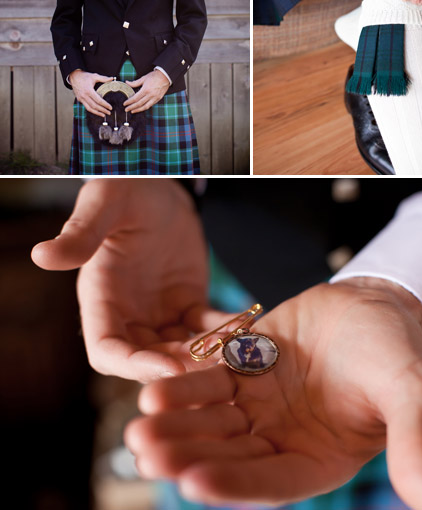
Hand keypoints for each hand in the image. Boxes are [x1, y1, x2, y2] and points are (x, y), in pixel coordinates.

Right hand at [31, 179, 226, 381]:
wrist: (161, 187)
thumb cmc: (126, 190)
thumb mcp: (105, 204)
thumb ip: (82, 233)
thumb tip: (41, 256)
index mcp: (100, 298)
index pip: (107, 349)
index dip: (134, 365)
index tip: (169, 367)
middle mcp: (128, 314)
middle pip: (148, 360)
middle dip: (179, 368)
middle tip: (215, 369)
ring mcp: (159, 313)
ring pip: (179, 351)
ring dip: (204, 357)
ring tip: (234, 354)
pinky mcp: (187, 304)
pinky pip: (204, 329)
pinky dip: (222, 334)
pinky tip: (245, 331)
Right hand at [69, 69, 113, 116]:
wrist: (74, 76)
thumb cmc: (84, 76)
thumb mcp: (94, 76)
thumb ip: (103, 78)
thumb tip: (112, 79)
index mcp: (89, 90)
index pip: (98, 100)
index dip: (105, 105)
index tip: (110, 107)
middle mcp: (84, 96)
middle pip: (95, 106)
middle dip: (102, 110)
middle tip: (109, 112)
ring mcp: (81, 98)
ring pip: (90, 108)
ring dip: (97, 113)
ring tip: (103, 115)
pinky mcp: (79, 99)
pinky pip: (86, 107)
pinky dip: (92, 110)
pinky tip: (97, 111)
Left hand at [124, 70, 170, 112]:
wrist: (165, 76)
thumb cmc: (154, 76)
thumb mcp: (143, 78)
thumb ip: (135, 82)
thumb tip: (127, 83)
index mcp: (145, 89)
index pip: (135, 98)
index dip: (129, 102)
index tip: (125, 104)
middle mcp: (150, 95)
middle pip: (139, 104)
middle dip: (132, 107)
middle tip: (126, 109)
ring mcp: (155, 97)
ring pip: (145, 106)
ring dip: (138, 110)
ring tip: (133, 111)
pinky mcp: (158, 98)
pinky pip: (151, 105)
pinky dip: (145, 107)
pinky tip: (141, 108)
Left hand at [126, 280, 421, 509]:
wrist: (374, 303)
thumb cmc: (398, 352)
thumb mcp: (411, 395)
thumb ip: (414, 447)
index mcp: (317, 460)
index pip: (271, 481)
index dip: (234, 482)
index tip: (195, 482)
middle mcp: (281, 439)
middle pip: (228, 454)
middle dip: (187, 454)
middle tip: (145, 452)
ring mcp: (259, 405)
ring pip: (210, 420)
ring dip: (175, 423)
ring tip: (138, 425)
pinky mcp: (244, 369)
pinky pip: (209, 379)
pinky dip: (184, 383)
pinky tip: (152, 387)